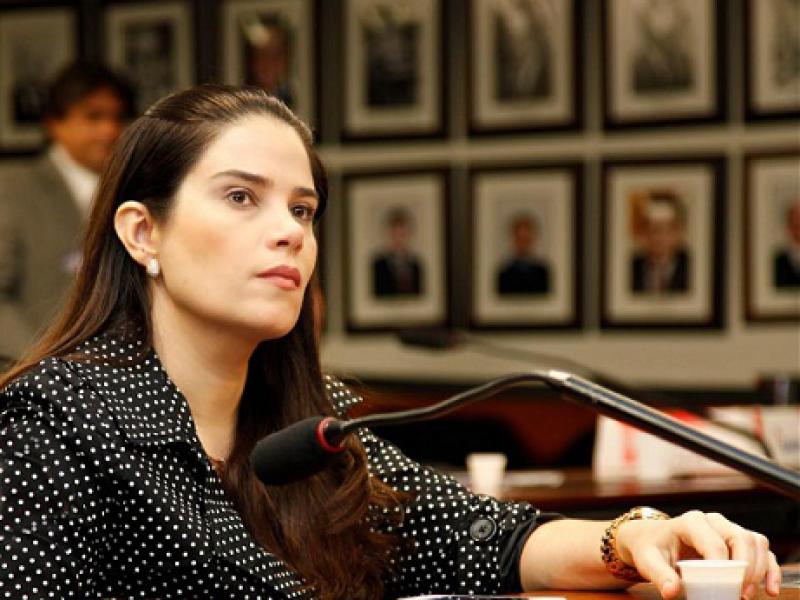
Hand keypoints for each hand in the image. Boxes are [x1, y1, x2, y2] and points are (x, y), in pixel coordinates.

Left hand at [615, 510, 780, 598]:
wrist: (651, 540)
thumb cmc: (650, 548)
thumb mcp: (647, 560)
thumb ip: (658, 574)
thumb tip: (672, 591)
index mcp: (691, 522)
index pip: (714, 542)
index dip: (722, 567)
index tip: (721, 587)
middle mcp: (712, 521)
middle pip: (741, 538)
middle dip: (746, 568)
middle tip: (740, 593)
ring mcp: (726, 528)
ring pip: (755, 542)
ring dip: (760, 568)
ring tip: (748, 594)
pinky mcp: (735, 540)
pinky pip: (761, 549)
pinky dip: (770, 567)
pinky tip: (769, 589)